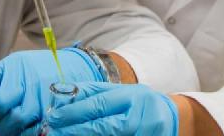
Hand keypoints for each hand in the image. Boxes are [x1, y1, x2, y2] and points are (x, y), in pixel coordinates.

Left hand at [0, 48, 105, 134]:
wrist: (76, 68)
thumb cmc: (39, 68)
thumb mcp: (13, 66)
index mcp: (11, 68)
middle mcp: (25, 81)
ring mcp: (40, 98)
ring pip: (11, 122)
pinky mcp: (52, 113)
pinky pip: (28, 131)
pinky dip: (18, 133)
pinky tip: (14, 130)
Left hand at [41, 82, 178, 135]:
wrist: (168, 117)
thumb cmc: (139, 103)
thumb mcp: (122, 92)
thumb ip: (96, 92)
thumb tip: (65, 92)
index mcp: (133, 96)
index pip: (100, 104)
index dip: (75, 112)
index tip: (55, 116)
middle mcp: (141, 116)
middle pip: (103, 126)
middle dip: (75, 130)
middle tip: (54, 131)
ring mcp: (145, 134)